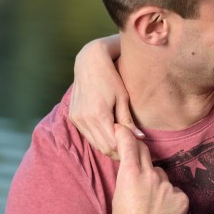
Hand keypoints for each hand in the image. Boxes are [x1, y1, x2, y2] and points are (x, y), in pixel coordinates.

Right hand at [70, 35, 141, 158]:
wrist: (89, 63)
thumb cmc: (111, 78)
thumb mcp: (123, 99)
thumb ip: (128, 121)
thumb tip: (140, 138)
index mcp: (98, 115)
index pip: (113, 144)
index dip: (125, 148)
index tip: (136, 146)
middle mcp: (84, 119)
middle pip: (103, 147)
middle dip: (118, 150)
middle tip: (131, 146)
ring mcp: (76, 119)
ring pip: (95, 144)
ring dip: (108, 146)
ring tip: (122, 140)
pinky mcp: (73, 117)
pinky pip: (88, 135)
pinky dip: (99, 138)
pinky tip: (110, 133)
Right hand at [104, 125, 187, 213]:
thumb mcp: (119, 196)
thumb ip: (129, 178)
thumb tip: (136, 167)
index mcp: (130, 174)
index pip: (131, 145)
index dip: (127, 135)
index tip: (123, 129)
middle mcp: (151, 176)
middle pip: (149, 157)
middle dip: (143, 161)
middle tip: (139, 178)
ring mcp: (169, 187)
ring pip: (163, 179)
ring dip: (158, 187)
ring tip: (150, 209)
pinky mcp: (182, 199)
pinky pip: (176, 193)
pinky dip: (171, 201)